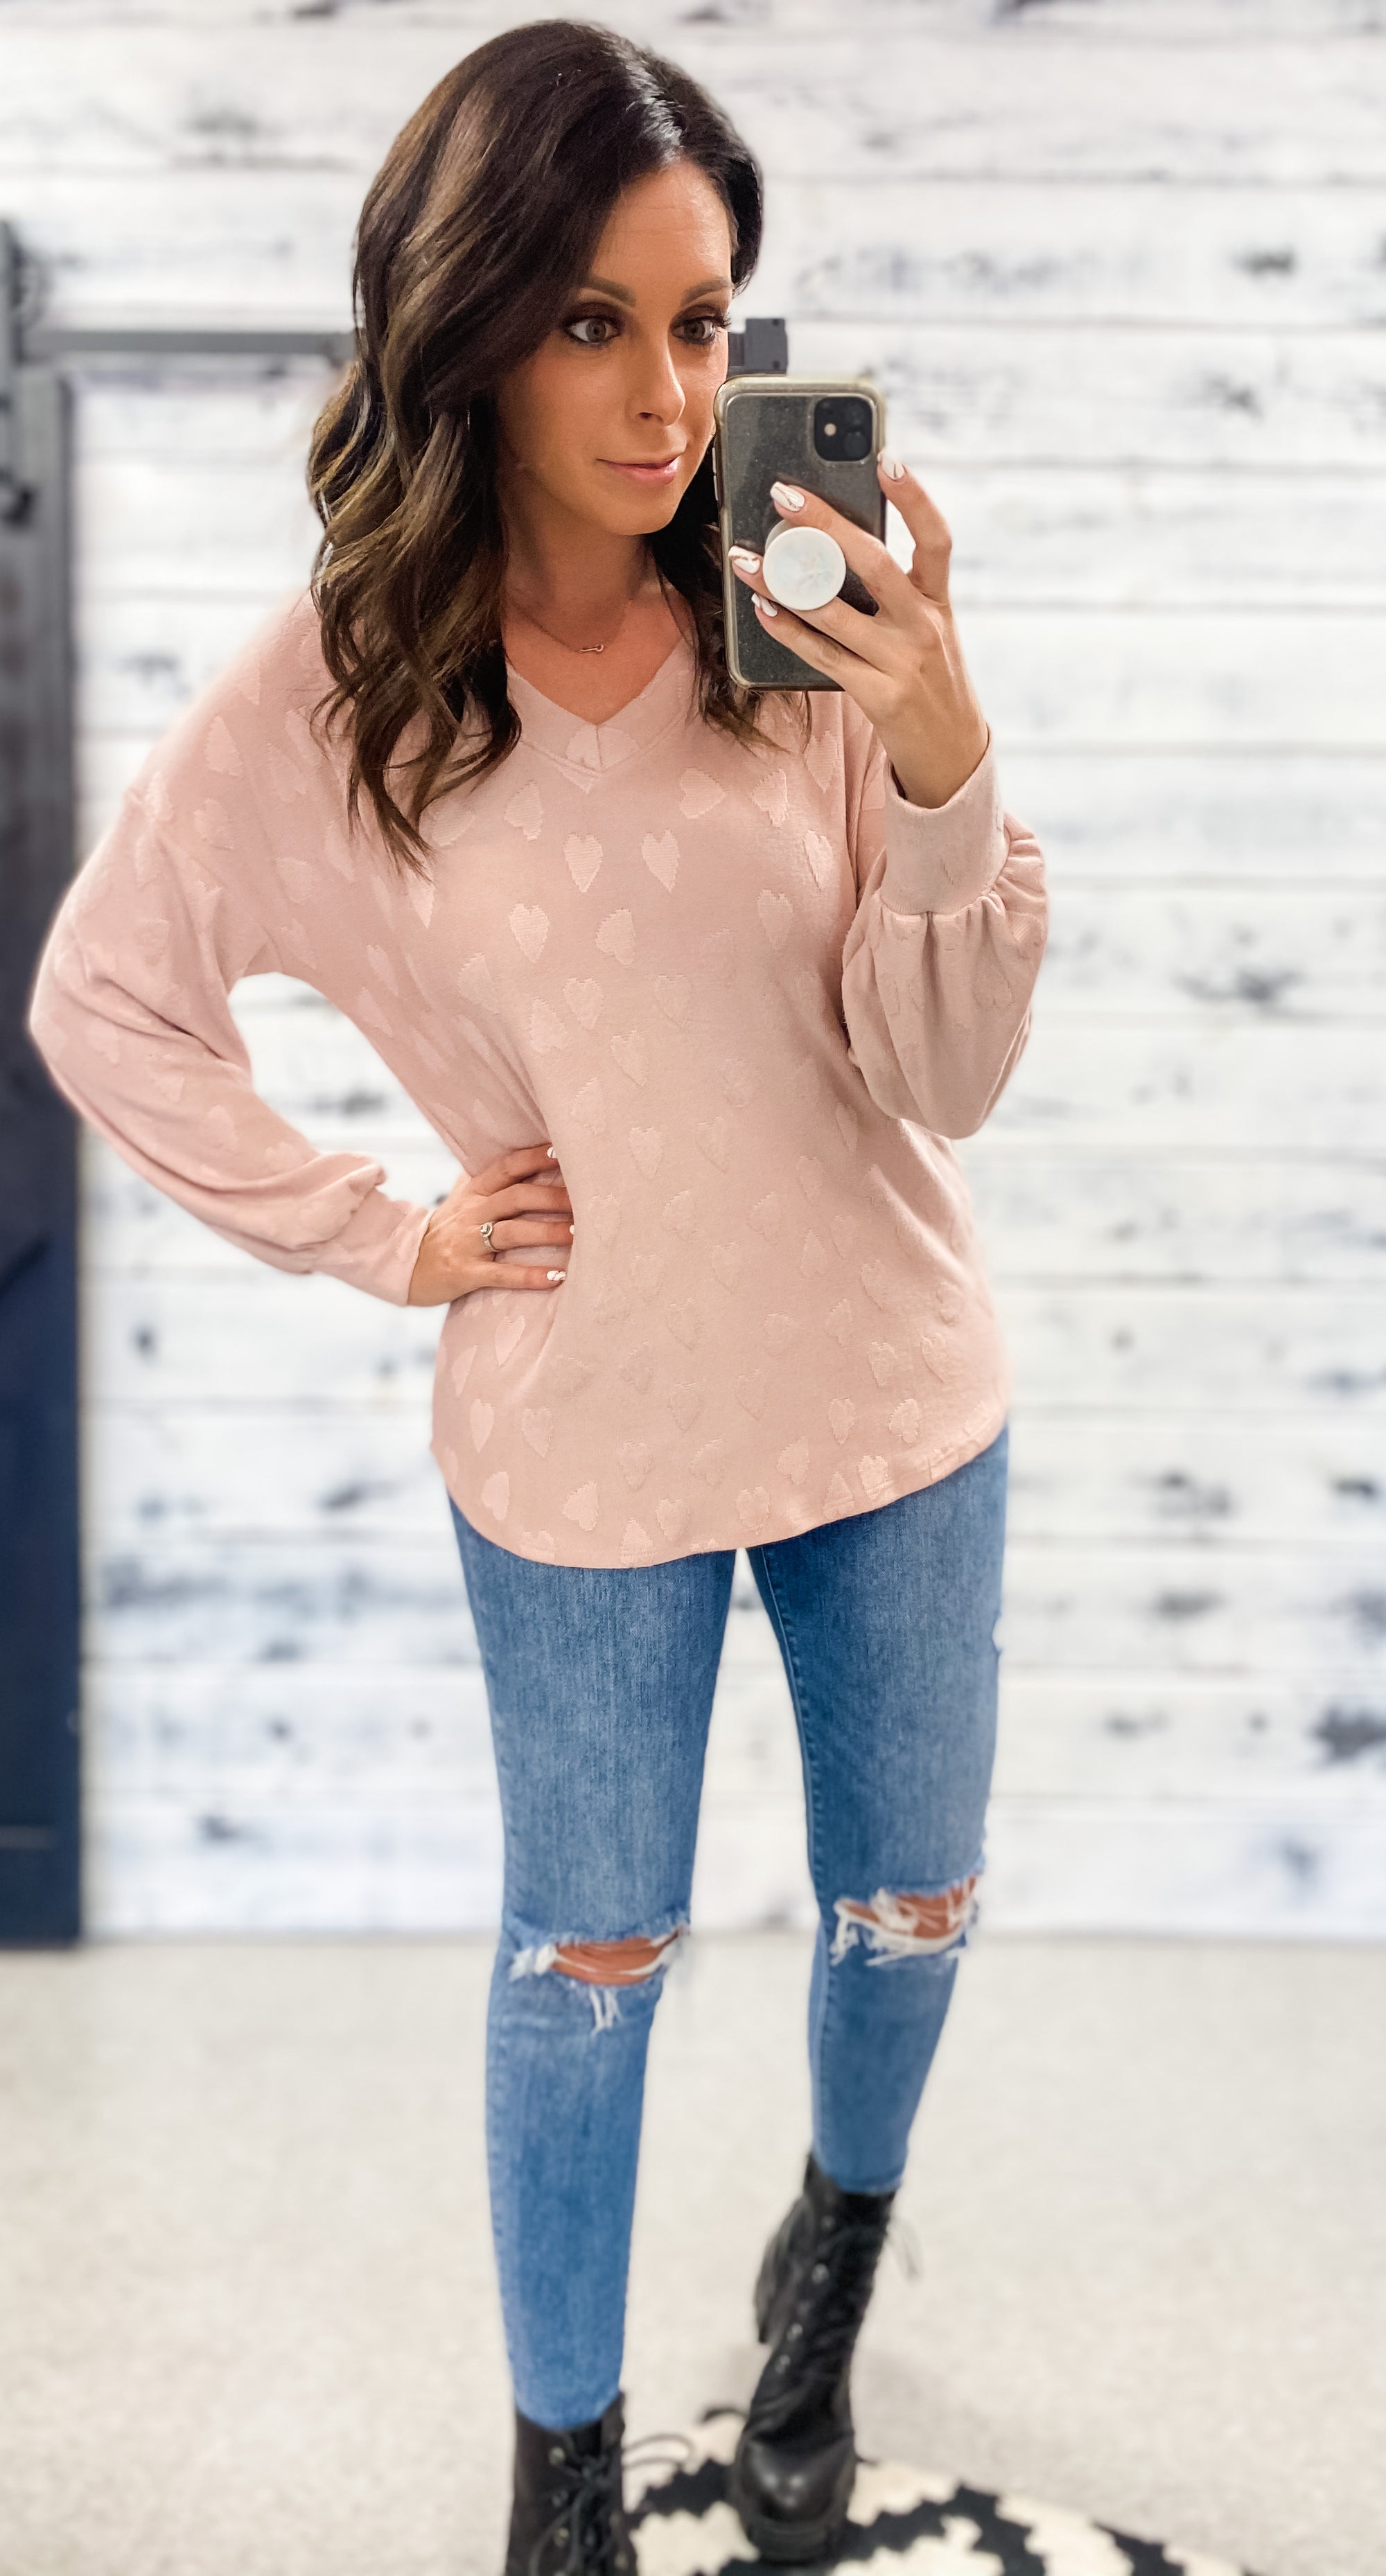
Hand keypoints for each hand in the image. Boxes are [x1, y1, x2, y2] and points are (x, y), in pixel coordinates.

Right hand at [407, 1142, 573, 1304]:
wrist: (406, 1265)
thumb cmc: (446, 1230)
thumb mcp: (462, 1199)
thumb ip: (487, 1179)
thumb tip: (521, 1151)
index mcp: (473, 1191)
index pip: (506, 1167)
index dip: (534, 1159)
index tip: (562, 1153)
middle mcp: (471, 1213)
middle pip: (515, 1197)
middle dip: (551, 1197)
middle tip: (585, 1200)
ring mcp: (468, 1243)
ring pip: (511, 1233)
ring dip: (547, 1233)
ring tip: (577, 1235)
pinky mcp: (466, 1273)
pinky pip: (502, 1274)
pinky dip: (530, 1276)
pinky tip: (556, 1278)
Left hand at [728, 455, 989, 809]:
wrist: (953, 754)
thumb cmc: (927, 679)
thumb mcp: (927, 628)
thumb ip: (894, 591)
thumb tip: (830, 545)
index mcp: (939, 600)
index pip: (935, 538)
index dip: (914, 497)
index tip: (886, 457)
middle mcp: (925, 626)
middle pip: (875, 563)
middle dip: (825, 525)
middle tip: (783, 494)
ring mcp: (902, 662)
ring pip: (835, 612)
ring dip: (783, 583)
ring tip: (746, 559)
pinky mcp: (878, 696)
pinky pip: (823, 656)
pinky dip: (788, 631)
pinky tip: (761, 610)